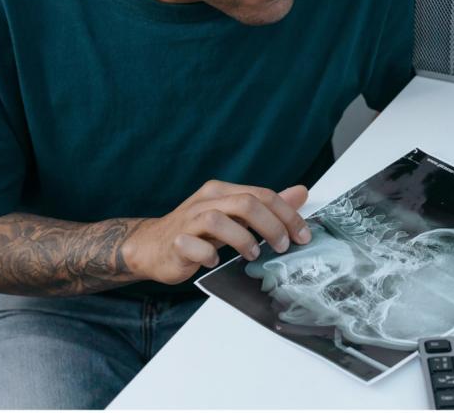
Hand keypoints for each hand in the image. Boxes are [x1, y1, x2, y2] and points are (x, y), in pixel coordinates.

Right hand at [122, 180, 310, 284]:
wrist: (152, 246)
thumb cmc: (197, 231)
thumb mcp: (234, 215)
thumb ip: (267, 205)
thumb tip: (301, 192)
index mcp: (222, 191)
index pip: (262, 194)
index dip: (287, 214)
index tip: (302, 235)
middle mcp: (206, 202)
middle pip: (246, 204)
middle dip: (272, 226)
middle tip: (283, 246)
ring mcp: (188, 221)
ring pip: (218, 220)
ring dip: (242, 239)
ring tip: (252, 254)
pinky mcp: (175, 243)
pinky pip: (193, 246)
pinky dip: (208, 255)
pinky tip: (214, 262)